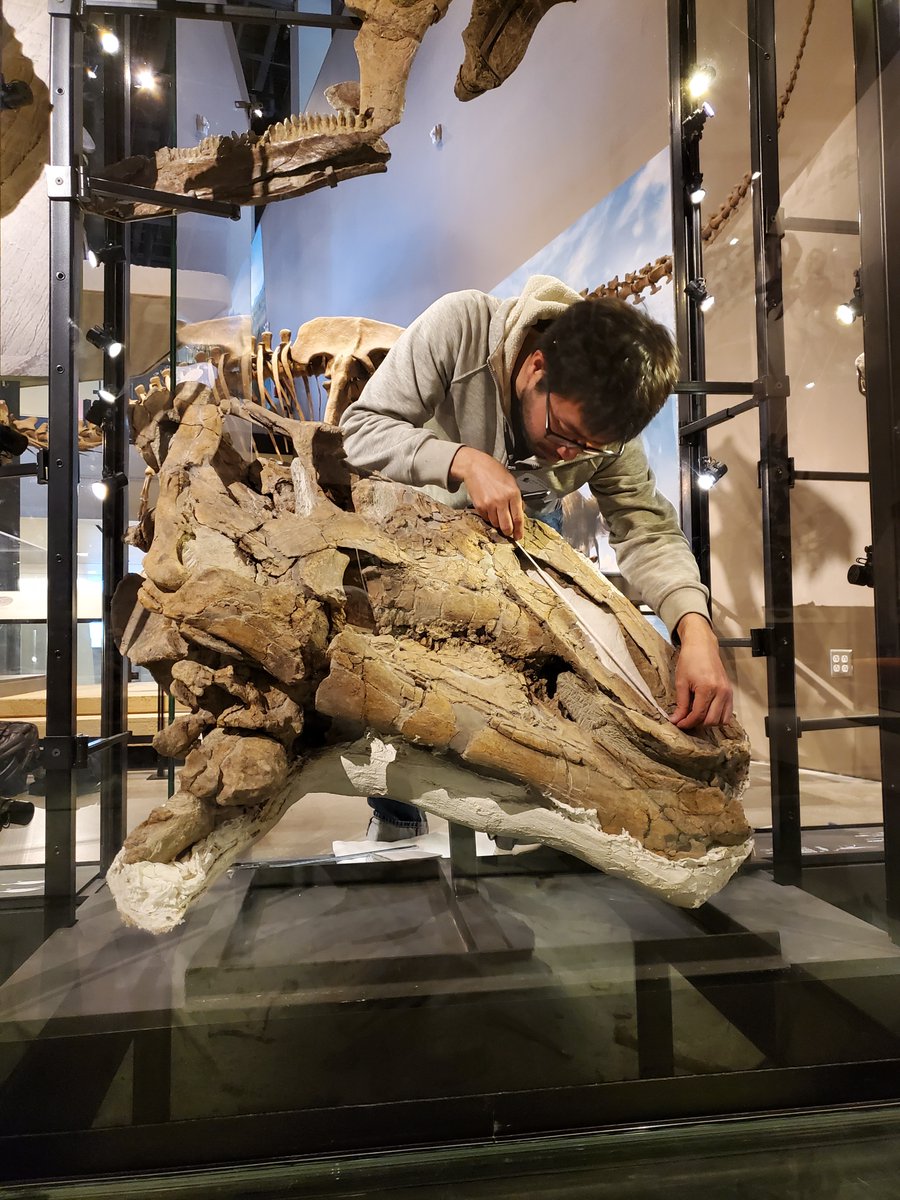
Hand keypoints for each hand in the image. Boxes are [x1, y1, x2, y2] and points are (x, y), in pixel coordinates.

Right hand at [450, 446, 524, 538]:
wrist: (475, 467)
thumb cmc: (494, 472)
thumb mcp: (511, 482)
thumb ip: (516, 498)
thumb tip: (520, 512)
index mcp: (513, 494)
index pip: (518, 518)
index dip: (519, 530)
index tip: (518, 536)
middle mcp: (502, 500)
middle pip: (507, 526)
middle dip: (508, 532)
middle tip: (508, 532)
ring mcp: (490, 504)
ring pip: (496, 524)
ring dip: (497, 523)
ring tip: (497, 515)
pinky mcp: (480, 506)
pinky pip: (486, 519)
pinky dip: (488, 517)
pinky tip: (489, 509)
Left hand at [669, 613, 733, 729]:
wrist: (702, 646)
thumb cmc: (690, 660)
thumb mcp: (681, 682)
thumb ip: (681, 703)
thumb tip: (676, 720)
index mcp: (707, 688)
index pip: (699, 715)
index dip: (687, 723)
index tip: (679, 724)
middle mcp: (721, 692)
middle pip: (711, 720)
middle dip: (697, 724)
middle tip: (686, 721)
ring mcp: (728, 692)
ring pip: (722, 720)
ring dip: (709, 722)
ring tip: (696, 716)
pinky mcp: (730, 692)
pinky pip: (728, 712)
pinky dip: (718, 716)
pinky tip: (706, 712)